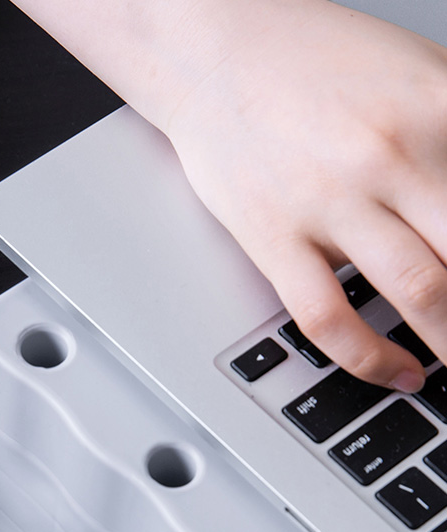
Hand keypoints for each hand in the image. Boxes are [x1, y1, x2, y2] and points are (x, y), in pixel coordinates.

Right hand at [165, 0, 446, 390]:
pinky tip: (400, 372)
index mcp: (440, 108)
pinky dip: (373, 360)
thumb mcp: (421, 73)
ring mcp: (332, 201)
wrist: (214, 50)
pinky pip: (331, 319)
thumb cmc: (312, 63)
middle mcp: (393, 155)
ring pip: (422, 293)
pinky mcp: (277, 239)